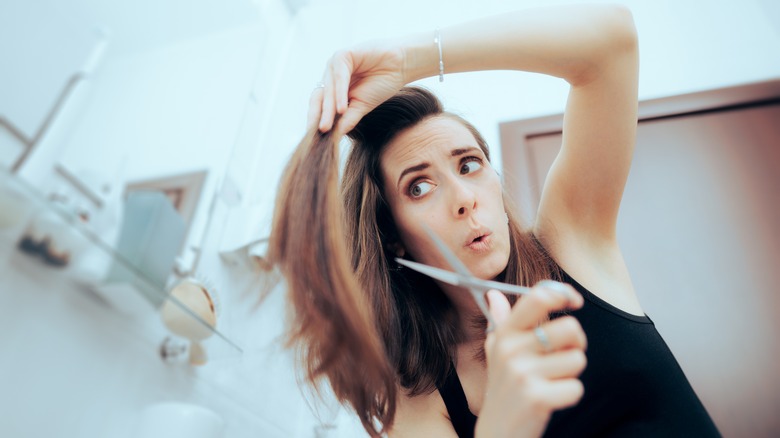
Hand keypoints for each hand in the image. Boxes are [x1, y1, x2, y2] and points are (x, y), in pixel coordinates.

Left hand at [308, 41, 406, 135]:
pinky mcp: (342, 55)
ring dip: (328, 109)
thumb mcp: (362, 106)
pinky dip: (340, 94)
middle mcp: (330, 75)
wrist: (401, 65)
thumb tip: (335, 137)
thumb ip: (348, 119)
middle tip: (318, 135)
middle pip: (319, 98)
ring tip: (326, 128)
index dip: (316, 120)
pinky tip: (342, 109)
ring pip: (328, 90)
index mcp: (333, 87)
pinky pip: (339, 78)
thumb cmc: (383, 84)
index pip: (319, 105)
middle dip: (319, 117)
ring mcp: (335, 64)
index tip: (315, 140)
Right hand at [475, 281, 586, 437]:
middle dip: (576, 344)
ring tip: (550, 383)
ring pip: (577, 359)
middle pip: (570, 328)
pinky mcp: (537, 397)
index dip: (563, 294)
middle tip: (563, 357)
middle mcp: (510, 350)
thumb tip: (494, 293)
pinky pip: (576, 387)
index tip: (574, 302)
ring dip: (571, 374)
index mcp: (504, 334)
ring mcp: (522, 374)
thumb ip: (500, 322)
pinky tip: (551, 401)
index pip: (537, 298)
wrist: (496, 434)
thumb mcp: (497, 354)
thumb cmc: (504, 391)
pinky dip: (569, 396)